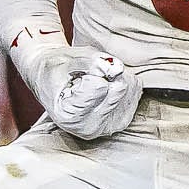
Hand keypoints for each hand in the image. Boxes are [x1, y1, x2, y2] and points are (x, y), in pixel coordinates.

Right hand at [16, 36, 140, 140]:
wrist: (52, 80)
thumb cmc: (55, 70)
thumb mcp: (66, 60)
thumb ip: (91, 62)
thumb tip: (116, 69)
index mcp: (69, 117)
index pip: (99, 87)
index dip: (91, 72)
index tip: (76, 76)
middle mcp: (89, 129)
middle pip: (118, 88)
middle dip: (106, 74)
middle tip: (85, 76)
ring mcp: (108, 127)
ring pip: (129, 87)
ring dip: (114, 76)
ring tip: (91, 81)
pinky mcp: (122, 120)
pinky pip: (135, 88)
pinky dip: (122, 80)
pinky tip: (103, 85)